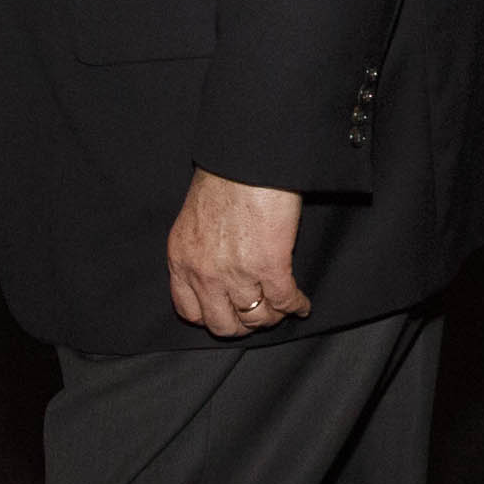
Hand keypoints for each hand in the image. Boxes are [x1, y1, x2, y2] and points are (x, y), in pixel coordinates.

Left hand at [167, 168, 312, 336]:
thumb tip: (220, 269)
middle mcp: (204, 273)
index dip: (212, 317)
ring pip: (257, 318)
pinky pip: (285, 301)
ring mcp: (236, 273)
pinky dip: (297, 306)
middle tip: (257, 314)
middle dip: (244, 324)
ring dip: (273, 316)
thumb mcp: (194, 219)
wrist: (247, 158)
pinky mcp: (270, 266)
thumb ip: (200, 250)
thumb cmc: (224, 177)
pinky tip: (302, 304)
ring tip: (282, 307)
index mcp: (181, 259)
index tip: (227, 313)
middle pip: (224, 324)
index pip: (190, 312)